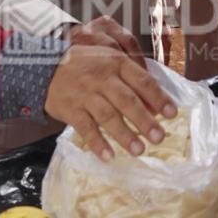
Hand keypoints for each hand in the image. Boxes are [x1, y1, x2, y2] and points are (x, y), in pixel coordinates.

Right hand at [44, 17, 176, 161]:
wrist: (45, 65)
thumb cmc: (86, 65)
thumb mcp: (110, 60)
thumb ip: (132, 79)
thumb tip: (155, 106)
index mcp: (116, 63)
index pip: (142, 81)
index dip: (158, 98)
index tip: (172, 114)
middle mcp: (102, 78)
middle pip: (127, 100)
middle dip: (145, 120)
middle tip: (159, 138)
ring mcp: (85, 94)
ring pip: (108, 116)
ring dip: (124, 135)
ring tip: (139, 150)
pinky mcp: (70, 109)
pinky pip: (85, 128)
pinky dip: (97, 143)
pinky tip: (108, 156)